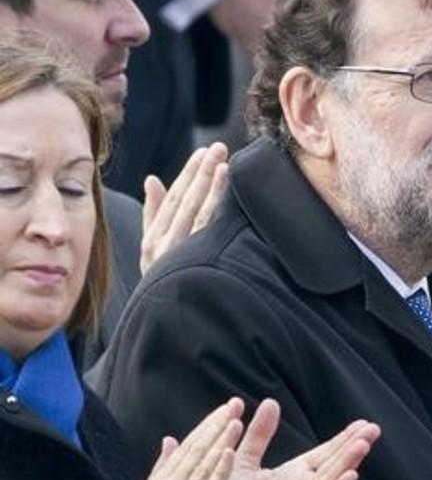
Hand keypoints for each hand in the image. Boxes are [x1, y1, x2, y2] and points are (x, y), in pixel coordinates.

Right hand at [118, 400, 241, 479]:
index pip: (188, 447)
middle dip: (217, 425)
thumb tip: (169, 440)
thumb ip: (162, 469)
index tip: (224, 409)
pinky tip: (229, 454)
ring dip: (220, 442)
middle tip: (235, 404)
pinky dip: (218, 472)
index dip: (207, 426)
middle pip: (196, 451)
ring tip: (235, 421)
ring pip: (203, 467)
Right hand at [141, 144, 229, 273]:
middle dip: (202, 173)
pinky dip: (220, 216)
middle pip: (186, 202)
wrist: (167, 332)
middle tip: (219, 147)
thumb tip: (151, 179)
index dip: (188, 174)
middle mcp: (165, 245)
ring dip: (212, 189)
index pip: (174, 199)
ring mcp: (181, 257)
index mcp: (152, 240)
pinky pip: (210, 236)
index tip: (202, 153)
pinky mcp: (197, 268)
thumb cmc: (163, 286)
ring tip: (225, 165)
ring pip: (200, 216)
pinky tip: (232, 199)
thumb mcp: (151, 252)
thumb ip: (152, 215)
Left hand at [208, 400, 378, 479]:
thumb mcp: (244, 461)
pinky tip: (348, 478)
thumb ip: (259, 434)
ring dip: (348, 464)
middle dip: (354, 447)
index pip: (325, 453)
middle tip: (373, 429)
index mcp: (295, 474)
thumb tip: (271, 402)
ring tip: (363, 446)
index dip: (343, 439)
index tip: (362, 423)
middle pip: (334, 465)